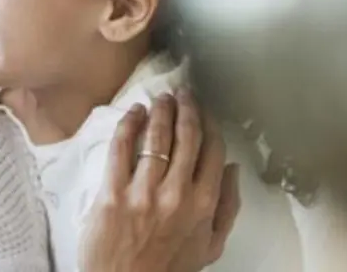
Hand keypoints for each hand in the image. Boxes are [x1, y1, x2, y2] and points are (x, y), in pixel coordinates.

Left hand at [80, 89, 240, 271]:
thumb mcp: (211, 246)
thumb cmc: (169, 270)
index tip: (203, 108)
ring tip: (160, 98)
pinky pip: (122, 149)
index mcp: (205, 204)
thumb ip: (227, 208)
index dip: (208, 122)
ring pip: (156, 137)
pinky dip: (129, 125)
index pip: (212, 149)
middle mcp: (178, 194)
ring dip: (160, 110)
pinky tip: (133, 113)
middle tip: (181, 93)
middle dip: (185, 108)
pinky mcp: (113, 194)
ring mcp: (144, 193)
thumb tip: (233, 169)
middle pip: (186, 136)